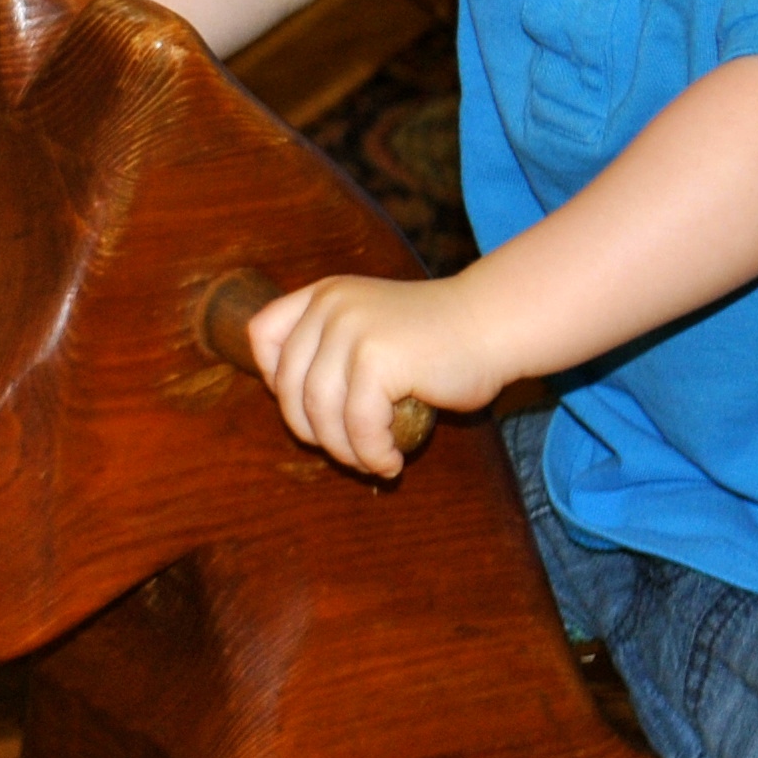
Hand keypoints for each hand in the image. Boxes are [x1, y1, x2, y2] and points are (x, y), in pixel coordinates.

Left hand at [244, 272, 501, 478]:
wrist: (494, 326)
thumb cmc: (438, 340)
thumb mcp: (372, 325)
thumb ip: (332, 350)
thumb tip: (295, 411)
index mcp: (324, 294)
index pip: (262, 334)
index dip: (273, 379)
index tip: (308, 406)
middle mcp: (331, 305)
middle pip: (287, 386)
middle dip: (311, 431)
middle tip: (348, 450)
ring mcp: (352, 329)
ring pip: (319, 412)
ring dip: (344, 450)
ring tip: (372, 461)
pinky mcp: (377, 358)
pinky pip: (357, 425)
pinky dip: (372, 454)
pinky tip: (392, 462)